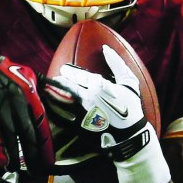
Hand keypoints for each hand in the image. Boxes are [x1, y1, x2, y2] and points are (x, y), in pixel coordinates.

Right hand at [0, 48, 52, 174]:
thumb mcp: (29, 75)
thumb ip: (45, 89)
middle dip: (33, 154)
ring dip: (16, 156)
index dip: (46, 144)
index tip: (50, 160)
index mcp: (30, 94)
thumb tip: (65, 97)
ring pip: (11, 137)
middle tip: (38, 171)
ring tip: (20, 171)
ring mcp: (1, 107)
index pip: (42, 123)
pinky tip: (2, 162)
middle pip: (28, 134)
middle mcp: (18, 102)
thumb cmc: (6, 70)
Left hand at [42, 45, 148, 162]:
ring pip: (64, 99)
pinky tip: (53, 104)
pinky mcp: (80, 124)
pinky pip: (64, 114)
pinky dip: (57, 108)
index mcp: (99, 86)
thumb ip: (117, 64)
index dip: (69, 71)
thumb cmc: (131, 106)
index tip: (64, 70)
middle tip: (55, 79)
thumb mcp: (129, 82)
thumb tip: (106, 49)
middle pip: (68, 86)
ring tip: (51, 89)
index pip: (79, 75)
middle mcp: (88, 98)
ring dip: (56, 93)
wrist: (130, 134)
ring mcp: (82, 112)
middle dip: (60, 81)